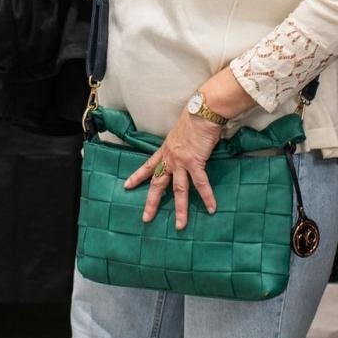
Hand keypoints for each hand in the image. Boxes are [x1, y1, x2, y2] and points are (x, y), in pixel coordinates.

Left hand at [125, 108, 222, 229]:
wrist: (201, 111)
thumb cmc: (193, 118)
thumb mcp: (179, 133)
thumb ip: (179, 144)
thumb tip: (186, 148)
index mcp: (165, 150)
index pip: (148, 166)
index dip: (137, 177)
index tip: (127, 186)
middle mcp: (170, 158)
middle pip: (158, 183)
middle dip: (151, 202)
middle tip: (146, 218)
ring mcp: (181, 162)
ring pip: (178, 190)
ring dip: (180, 209)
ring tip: (181, 225)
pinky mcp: (195, 162)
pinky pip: (201, 184)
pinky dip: (207, 197)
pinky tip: (211, 208)